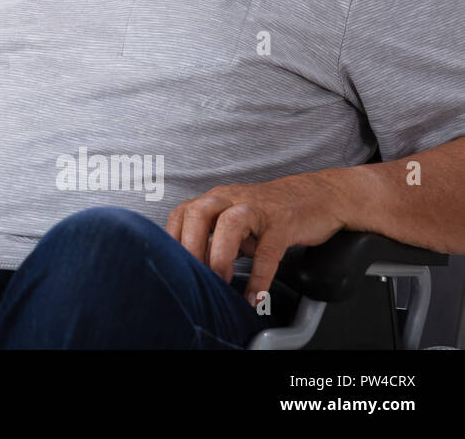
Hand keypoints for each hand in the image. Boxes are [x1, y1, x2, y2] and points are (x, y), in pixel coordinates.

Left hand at [165, 171, 345, 306]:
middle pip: (198, 213)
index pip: (182, 213)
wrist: (319, 195)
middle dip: (191, 247)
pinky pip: (268, 251)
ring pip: (230, 224)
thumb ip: (215, 238)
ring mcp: (259, 209)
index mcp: (217, 198)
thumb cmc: (271, 212)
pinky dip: (259, 277)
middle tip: (194, 276)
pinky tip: (255, 296)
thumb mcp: (236, 220)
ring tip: (221, 283)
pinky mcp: (284, 223)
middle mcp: (232, 198)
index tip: (174, 266)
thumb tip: (194, 266)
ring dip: (220, 257)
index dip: (174, 240)